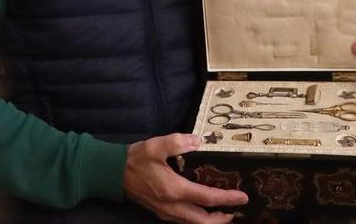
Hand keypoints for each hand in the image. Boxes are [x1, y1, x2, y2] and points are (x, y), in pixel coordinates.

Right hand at [124, 133, 247, 222]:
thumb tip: (197, 141)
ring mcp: (165, 212)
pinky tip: (201, 211)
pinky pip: (184, 221)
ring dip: (209, 221)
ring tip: (223, 213)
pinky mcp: (160, 212)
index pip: (207, 198)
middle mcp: (172, 206)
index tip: (242, 197)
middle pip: (203, 221)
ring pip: (193, 223)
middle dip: (221, 218)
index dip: (227, 199)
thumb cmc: (134, 160)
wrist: (112, 174)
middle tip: (235, 210)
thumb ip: (177, 142)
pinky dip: (197, 219)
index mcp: (174, 190)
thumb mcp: (155, 146)